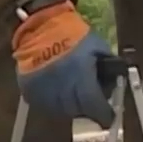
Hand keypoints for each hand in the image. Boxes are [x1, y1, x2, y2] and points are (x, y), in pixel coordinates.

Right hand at [11, 0, 117, 127]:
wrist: (40, 24)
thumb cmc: (73, 33)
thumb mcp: (98, 47)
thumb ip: (108, 67)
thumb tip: (114, 84)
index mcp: (81, 76)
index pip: (94, 106)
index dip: (104, 115)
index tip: (109, 117)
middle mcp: (62, 88)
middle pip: (77, 111)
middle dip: (87, 109)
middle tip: (91, 102)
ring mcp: (43, 91)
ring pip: (60, 112)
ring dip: (70, 108)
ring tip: (74, 96)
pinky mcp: (28, 90)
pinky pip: (44, 106)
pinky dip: (53, 104)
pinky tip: (58, 94)